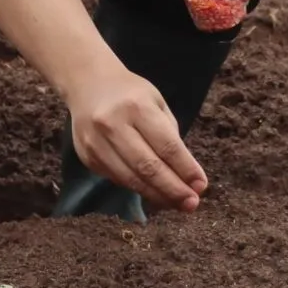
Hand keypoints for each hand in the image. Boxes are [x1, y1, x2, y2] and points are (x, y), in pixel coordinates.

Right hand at [65, 66, 207, 211]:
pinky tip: (153, 192)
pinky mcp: (87, 156)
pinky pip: (117, 179)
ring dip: (157, 195)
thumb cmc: (131, 94)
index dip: (186, 169)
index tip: (201, 186)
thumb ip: (170, 137)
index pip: (166, 146)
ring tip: (176, 204)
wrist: (88, 83)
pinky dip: (137, 188)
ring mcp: (96, 142)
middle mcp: (112, 124)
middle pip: (148, 167)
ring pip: (131, 178)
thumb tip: (186, 177)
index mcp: (136, 106)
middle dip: (173, 189)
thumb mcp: (156, 103)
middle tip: (191, 204)